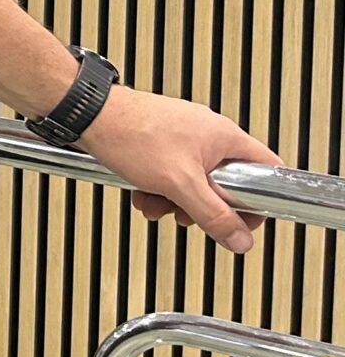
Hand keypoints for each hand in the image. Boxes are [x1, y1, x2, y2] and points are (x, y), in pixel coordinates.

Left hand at [78, 89, 279, 252]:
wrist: (88, 115)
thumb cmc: (131, 134)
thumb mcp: (179, 184)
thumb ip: (213, 215)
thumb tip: (239, 240)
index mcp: (225, 137)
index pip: (268, 172)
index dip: (260, 202)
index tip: (241, 222)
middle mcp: (209, 135)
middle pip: (227, 185)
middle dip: (203, 207)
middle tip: (186, 213)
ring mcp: (184, 139)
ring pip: (195, 185)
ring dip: (174, 201)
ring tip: (155, 200)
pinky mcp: (162, 144)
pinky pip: (172, 177)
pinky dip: (158, 190)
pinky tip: (142, 193)